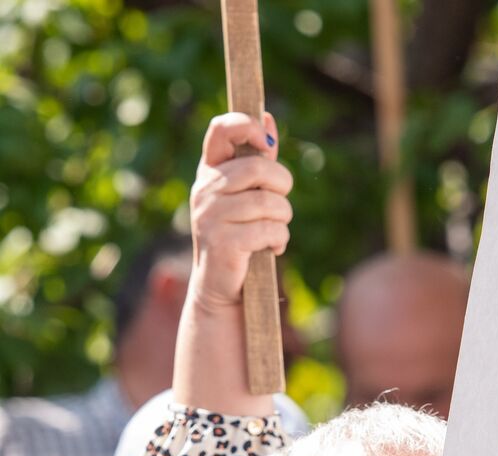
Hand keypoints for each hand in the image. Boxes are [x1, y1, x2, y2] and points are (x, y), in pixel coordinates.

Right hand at [187, 112, 292, 313]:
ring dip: (283, 220)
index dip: (246, 126)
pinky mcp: (223, 240)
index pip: (221, 130)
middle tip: (278, 206)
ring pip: (270, 202)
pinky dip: (279, 240)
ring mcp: (210, 215)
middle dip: (282, 187)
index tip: (267, 142)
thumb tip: (267, 117)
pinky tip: (270, 248)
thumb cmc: (239, 235)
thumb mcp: (246, 195)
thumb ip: (257, 160)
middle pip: (259, 168)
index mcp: (210, 171)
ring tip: (273, 232)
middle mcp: (205, 188)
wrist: (222, 286)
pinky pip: (270, 229)